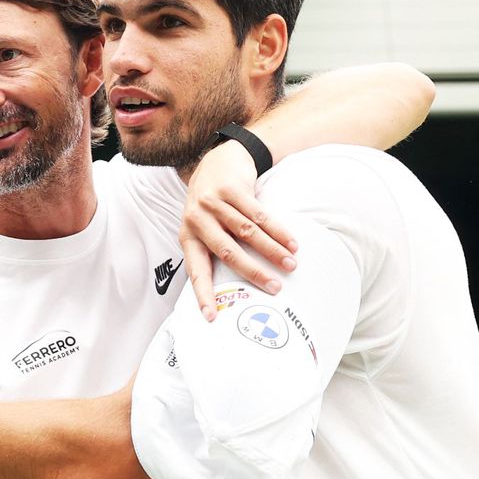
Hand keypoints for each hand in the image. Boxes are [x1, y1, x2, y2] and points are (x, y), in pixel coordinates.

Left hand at [181, 140, 297, 320]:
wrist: (216, 161)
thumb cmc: (211, 205)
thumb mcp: (202, 228)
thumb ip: (212, 251)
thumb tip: (229, 291)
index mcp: (188, 237)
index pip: (196, 271)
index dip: (203, 294)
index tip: (211, 317)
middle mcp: (197, 220)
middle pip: (228, 252)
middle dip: (253, 273)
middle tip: (274, 288)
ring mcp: (213, 203)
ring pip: (247, 233)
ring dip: (272, 251)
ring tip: (290, 265)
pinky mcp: (231, 189)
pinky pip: (258, 213)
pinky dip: (277, 230)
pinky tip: (290, 242)